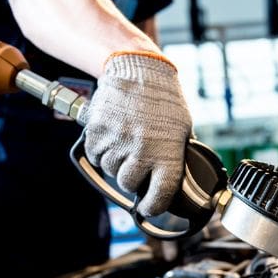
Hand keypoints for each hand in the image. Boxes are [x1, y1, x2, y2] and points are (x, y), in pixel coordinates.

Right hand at [78, 53, 191, 216]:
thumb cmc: (165, 100)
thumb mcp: (183, 130)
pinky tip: (112, 138)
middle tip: (136, 165)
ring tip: (125, 144)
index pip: (159, 195)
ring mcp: (117, 140)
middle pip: (128, 184)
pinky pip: (95, 155)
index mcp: (167, 153)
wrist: (139, 69)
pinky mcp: (98, 131)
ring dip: (116, 163)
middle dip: (132, 179)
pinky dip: (101, 152)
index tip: (148, 207)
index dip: (152, 207)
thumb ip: (175, 157)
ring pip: (109, 170)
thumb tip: (171, 182)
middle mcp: (141, 150)